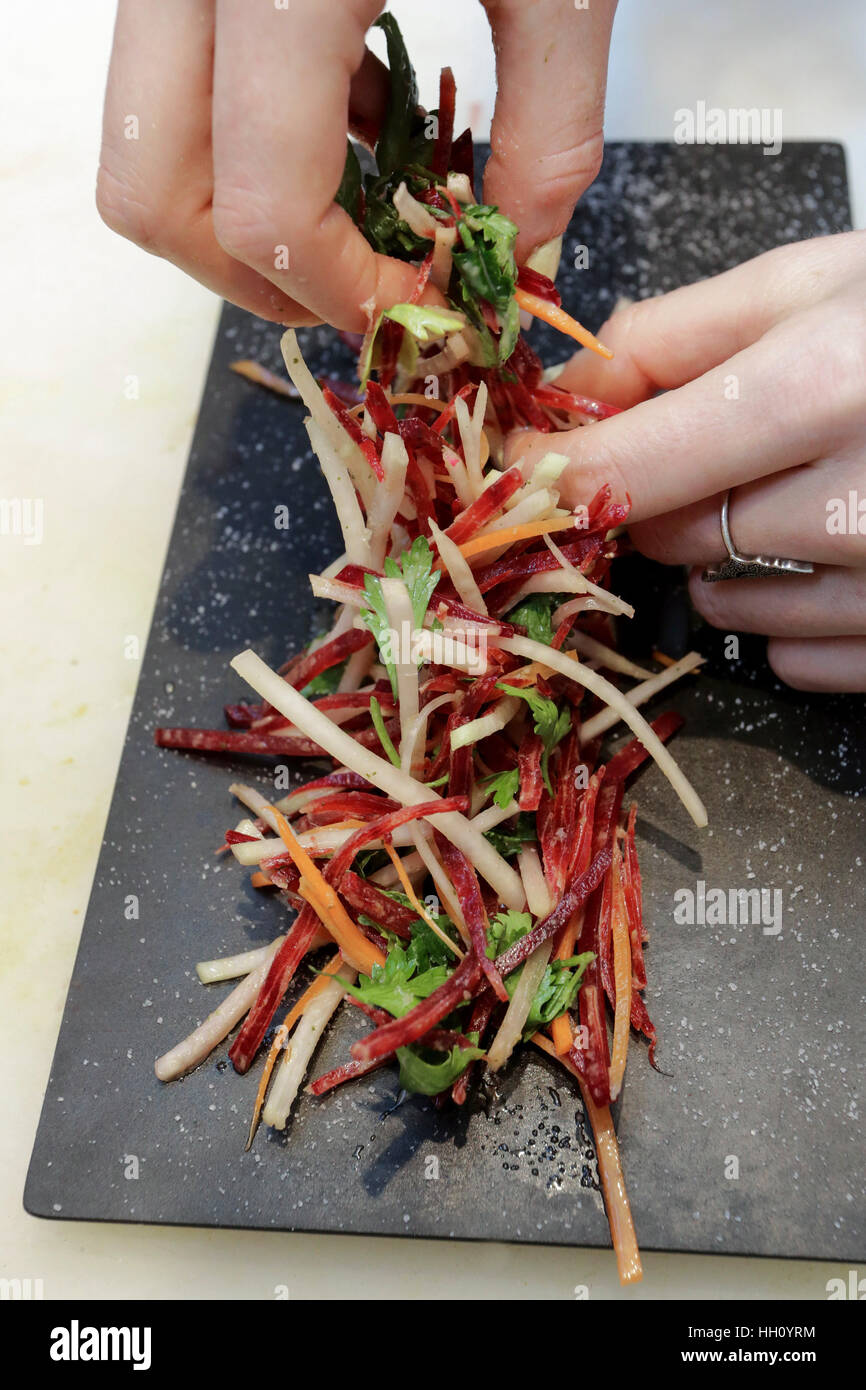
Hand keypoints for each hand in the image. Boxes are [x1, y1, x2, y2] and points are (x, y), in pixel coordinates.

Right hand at [97, 0, 616, 330]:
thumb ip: (551, 128)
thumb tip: (521, 253)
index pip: (264, 204)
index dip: (340, 290)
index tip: (415, 306)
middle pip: (152, 192)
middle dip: (257, 274)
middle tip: (358, 282)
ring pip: (142, 147)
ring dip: (246, 213)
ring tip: (365, 192)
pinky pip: (172, 83)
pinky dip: (251, 135)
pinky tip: (349, 110)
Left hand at [507, 232, 865, 691]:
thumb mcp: (817, 282)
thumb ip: (678, 331)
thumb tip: (571, 390)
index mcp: (822, 387)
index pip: (631, 467)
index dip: (556, 478)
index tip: (516, 479)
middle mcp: (860, 500)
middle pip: (670, 538)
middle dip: (656, 501)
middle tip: (702, 453)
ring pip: (726, 606)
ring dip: (721, 560)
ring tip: (791, 492)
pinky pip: (798, 659)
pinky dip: (788, 619)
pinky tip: (835, 553)